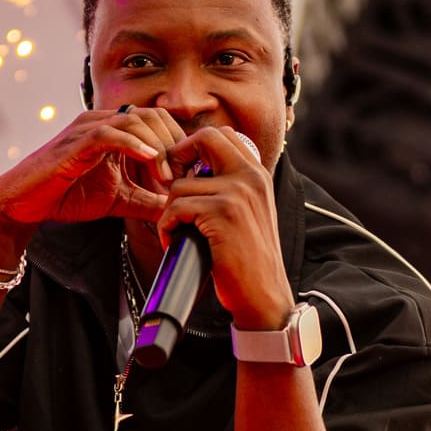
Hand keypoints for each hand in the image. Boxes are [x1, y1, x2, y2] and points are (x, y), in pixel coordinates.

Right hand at [0, 108, 186, 228]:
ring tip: (167, 177)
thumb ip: (148, 201)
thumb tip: (180, 208)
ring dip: (158, 147)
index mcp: (116, 130)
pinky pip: (110, 133)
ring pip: (135, 121)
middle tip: (183, 176)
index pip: (160, 123)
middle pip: (154, 116)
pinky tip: (151, 161)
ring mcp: (88, 129)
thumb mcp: (120, 200)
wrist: (25, 204)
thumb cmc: (67, 196)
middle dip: (174, 145)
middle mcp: (104, 122)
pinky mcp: (75, 142)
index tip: (190, 175)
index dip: (179, 145)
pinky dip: (134, 145)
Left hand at [158, 127, 294, 327]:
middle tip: (171, 189)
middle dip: (177, 158)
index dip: (193, 147)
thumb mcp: (247, 214)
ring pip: (179, 184)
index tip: (184, 174)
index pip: (220, 134)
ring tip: (176, 233)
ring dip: (169, 211)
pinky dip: (167, 226)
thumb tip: (191, 171)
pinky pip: (175, 207)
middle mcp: (250, 176)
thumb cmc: (248, 260)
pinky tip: (174, 242)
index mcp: (257, 173)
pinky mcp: (222, 213)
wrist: (263, 295)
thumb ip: (229, 188)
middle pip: (203, 138)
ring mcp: (237, 192)